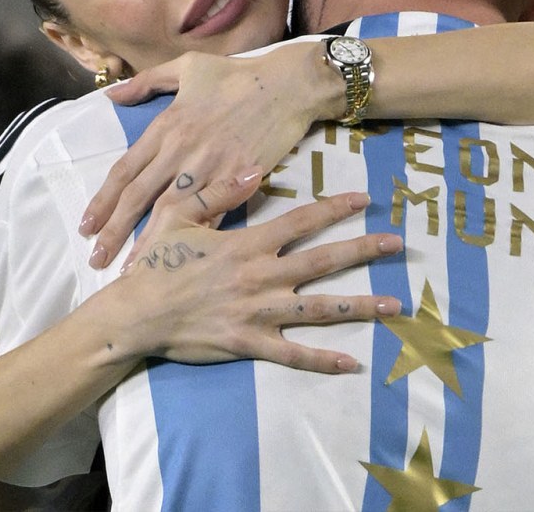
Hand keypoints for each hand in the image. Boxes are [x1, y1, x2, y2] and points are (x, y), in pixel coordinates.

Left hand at [80, 44, 333, 267]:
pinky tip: (180, 258)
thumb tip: (111, 95)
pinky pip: (212, 214)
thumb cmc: (236, 75)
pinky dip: (194, 238)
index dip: (103, 200)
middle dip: (114, 230)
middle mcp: (181, 150)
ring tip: (130, 270)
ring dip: (147, 242)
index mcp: (166, 126)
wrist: (288, 84)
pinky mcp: (238, 179)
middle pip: (139, 197)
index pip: (125, 170)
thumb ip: (146, 82)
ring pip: (170, 212)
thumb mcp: (186, 67)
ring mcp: (210, 167)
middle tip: (96, 258)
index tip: (86, 224)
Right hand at [110, 191, 400, 372]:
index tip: (363, 200)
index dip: (334, 209)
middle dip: (363, 250)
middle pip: (322, 261)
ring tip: (394, 305)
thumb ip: (218, 193)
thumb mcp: (177, 216)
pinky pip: (292, 353)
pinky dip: (321, 359)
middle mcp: (261, 276)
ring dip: (359, 305)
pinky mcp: (250, 342)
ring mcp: (259, 312)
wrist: (136, 313)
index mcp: (247, 244)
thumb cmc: (155, 263)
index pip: (300, 221)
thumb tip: (256, 171)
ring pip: (319, 308)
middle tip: (397, 244)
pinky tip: (350, 363)